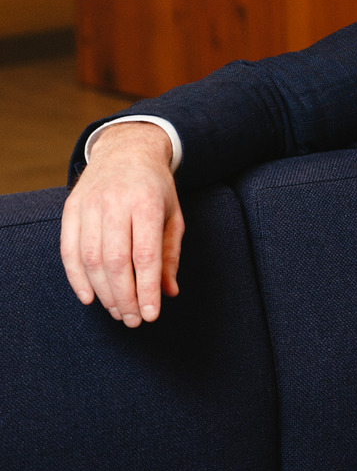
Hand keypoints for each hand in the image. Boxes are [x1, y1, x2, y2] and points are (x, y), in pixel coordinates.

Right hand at [60, 124, 183, 326]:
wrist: (126, 150)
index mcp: (146, 202)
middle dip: (124, 297)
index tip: (150, 315)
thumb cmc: (155, 188)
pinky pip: (69, 250)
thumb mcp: (173, 215)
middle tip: (132, 320)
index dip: (146, 289)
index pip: (145, 255)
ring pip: (91, 259)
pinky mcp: (71, 208)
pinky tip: (89, 297)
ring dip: (103, 292)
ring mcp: (89, 204)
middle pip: (115, 261)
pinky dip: (76, 278)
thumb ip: (170, 254)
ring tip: (116, 311)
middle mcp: (115, 202)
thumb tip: (169, 292)